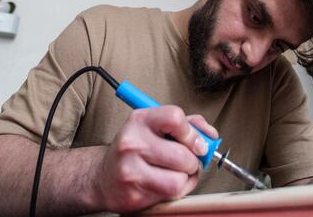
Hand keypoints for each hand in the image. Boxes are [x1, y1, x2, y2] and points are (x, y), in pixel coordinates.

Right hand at [97, 106, 217, 211]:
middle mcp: (132, 142)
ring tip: (175, 173)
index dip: (192, 133)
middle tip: (185, 162)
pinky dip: (176, 191)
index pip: (175, 117)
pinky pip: (171, 194)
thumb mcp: (156, 128)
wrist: (102, 177)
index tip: (197, 143)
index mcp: (140, 120)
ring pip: (180, 178)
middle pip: (183, 154)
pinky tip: (165, 184)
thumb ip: (186, 125)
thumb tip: (210, 135)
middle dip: (192, 161)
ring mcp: (130, 169)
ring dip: (185, 178)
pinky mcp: (133, 194)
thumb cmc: (136, 150)